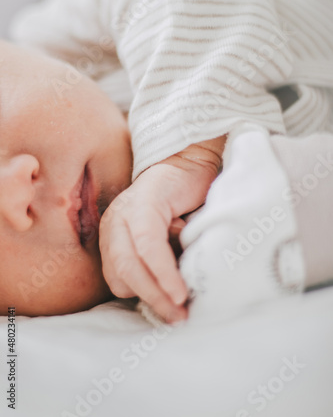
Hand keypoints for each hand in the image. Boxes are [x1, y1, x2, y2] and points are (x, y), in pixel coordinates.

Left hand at [99, 136, 225, 322]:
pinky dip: (163, 271)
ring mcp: (124, 213)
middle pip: (120, 277)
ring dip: (157, 291)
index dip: (144, 299)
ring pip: (130, 266)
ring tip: (182, 306)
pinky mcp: (142, 204)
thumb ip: (162, 266)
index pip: (118, 280)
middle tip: (178, 318)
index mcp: (114, 237)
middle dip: (151, 301)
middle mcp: (113, 225)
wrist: (192, 162)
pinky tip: (179, 289)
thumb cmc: (185, 206)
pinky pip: (147, 246)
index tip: (170, 313)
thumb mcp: (169, 242)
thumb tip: (172, 303)